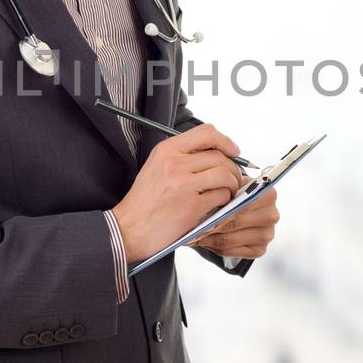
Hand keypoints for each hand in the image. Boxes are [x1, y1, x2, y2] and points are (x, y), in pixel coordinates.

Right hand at [112, 124, 247, 263]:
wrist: (128, 230)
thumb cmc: (144, 202)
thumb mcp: (156, 167)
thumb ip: (182, 157)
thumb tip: (215, 154)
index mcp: (166, 150)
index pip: (206, 133)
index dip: (225, 141)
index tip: (234, 151)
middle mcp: (174, 163)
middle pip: (220, 156)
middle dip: (233, 168)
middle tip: (233, 179)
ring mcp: (184, 185)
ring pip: (225, 175)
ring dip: (232, 185)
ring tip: (227, 193)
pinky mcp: (192, 206)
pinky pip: (221, 197)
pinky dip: (225, 202)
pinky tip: (217, 206)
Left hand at [190, 186, 278, 261]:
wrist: (239, 209)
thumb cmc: (233, 196)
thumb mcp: (232, 187)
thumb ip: (224, 190)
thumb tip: (205, 203)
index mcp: (268, 194)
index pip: (241, 204)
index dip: (218, 209)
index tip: (197, 211)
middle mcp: (272, 215)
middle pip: (234, 223)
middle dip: (210, 225)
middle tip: (190, 226)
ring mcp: (267, 234)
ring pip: (229, 239)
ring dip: (208, 238)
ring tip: (191, 235)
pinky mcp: (260, 250)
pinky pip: (230, 252)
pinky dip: (214, 248)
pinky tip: (203, 241)